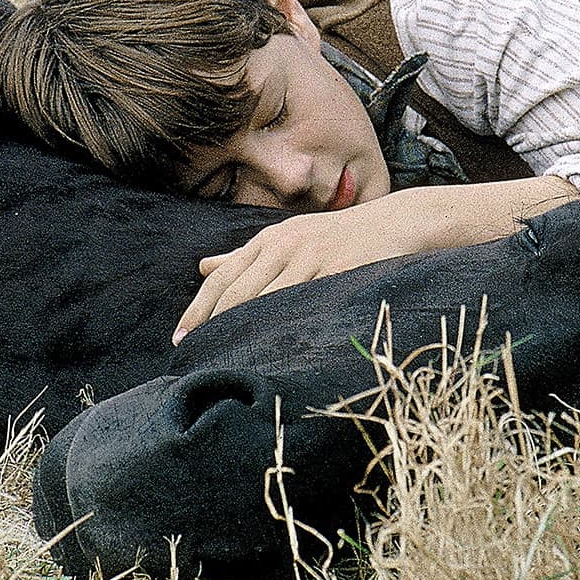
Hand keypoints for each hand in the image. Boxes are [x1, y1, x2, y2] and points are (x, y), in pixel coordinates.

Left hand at [172, 175, 579, 342]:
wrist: (401, 222)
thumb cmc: (342, 237)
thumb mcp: (290, 240)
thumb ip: (246, 256)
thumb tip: (202, 266)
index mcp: (271, 239)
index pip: (224, 277)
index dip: (199, 309)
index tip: (179, 339)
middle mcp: (285, 245)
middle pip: (235, 289)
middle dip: (207, 322)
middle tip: (185, 355)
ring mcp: (311, 256)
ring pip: (263, 296)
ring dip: (237, 327)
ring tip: (217, 357)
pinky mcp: (337, 269)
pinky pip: (303, 299)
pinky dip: (281, 321)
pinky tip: (267, 344)